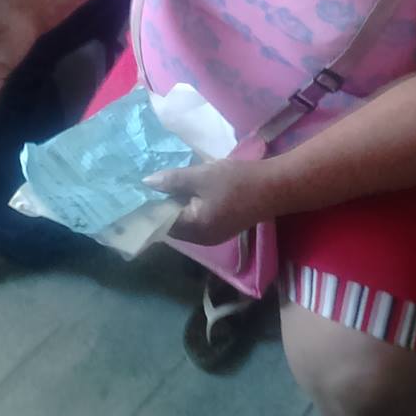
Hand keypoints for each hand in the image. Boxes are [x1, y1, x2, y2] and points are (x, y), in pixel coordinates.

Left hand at [144, 159, 271, 245]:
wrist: (274, 187)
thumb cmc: (237, 181)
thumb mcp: (202, 176)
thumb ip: (173, 180)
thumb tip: (146, 182)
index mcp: (194, 229)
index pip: (160, 223)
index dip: (150, 207)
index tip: (141, 190)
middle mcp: (201, 239)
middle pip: (172, 224)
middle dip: (163, 205)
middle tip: (154, 183)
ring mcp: (213, 236)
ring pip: (185, 222)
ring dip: (178, 205)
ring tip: (170, 184)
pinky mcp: (222, 228)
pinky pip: (198, 220)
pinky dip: (191, 207)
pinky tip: (191, 190)